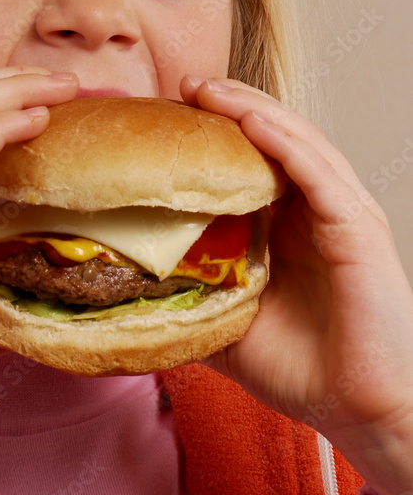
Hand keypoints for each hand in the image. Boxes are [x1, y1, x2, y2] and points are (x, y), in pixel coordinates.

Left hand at [180, 75, 412, 494]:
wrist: (362, 409)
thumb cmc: (305, 371)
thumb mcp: (229, 327)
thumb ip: (192, 303)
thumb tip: (132, 297)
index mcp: (291, 224)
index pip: (252, 158)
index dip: (215, 129)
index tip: (167, 111)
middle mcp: (317, 208)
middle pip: (273, 136)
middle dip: (228, 105)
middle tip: (181, 85)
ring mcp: (340, 212)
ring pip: (295, 141)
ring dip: (249, 109)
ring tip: (207, 88)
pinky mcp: (357, 226)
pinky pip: (317, 171)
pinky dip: (283, 141)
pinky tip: (251, 119)